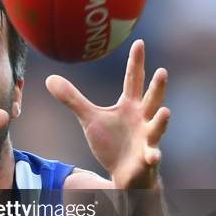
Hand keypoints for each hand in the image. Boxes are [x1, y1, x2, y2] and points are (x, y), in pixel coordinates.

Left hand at [46, 40, 168, 188]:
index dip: (136, 62)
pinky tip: (153, 157)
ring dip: (161, 121)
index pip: (134, 80)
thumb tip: (50, 79)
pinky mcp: (147, 158)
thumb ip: (73, 99)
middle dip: (157, 87)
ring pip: (157, 128)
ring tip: (165, 112)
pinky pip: (152, 156)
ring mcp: (148, 138)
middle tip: (162, 71)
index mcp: (130, 105)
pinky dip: (153, 156)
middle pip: (152, 100)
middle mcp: (143, 119)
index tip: (139, 42)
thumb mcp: (89, 119)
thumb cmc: (111, 142)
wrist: (124, 173)